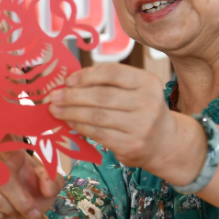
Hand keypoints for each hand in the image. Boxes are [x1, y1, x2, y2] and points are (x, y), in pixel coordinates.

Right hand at [0, 150, 61, 218]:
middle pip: (2, 179)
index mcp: (11, 152)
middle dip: (22, 202)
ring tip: (15, 211)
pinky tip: (0, 216)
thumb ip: (54, 182)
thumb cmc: (34, 193)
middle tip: (33, 213)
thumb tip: (47, 188)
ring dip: (12, 213)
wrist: (21, 217)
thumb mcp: (50, 186)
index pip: (4, 137)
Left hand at [46, 63, 195, 174]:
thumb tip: (70, 81)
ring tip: (55, 110)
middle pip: (101, 96)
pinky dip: (79, 127)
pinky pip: (98, 134)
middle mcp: (148, 103)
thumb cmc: (141, 110)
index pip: (112, 73)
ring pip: (97, 116)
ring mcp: (141, 126)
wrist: (165, 142)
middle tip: (53, 96)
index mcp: (147, 82)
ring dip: (71, 112)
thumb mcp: (134, 90)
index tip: (68, 80)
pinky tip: (69, 122)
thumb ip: (108, 83)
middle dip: (72, 96)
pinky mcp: (132, 145)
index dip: (86, 75)